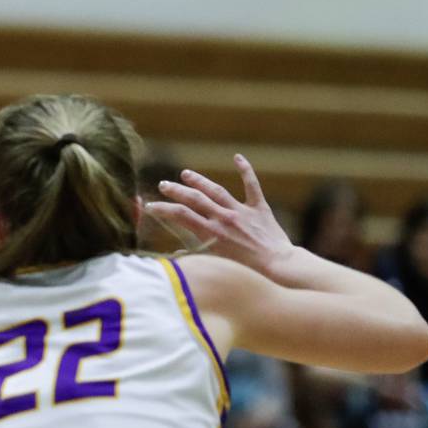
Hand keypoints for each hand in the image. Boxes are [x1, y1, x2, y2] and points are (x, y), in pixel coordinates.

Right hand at [146, 155, 294, 274]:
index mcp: (211, 233)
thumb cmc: (246, 270)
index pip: (180, 215)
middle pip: (195, 199)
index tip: (150, 206)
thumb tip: (175, 254)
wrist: (277, 265)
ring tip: (186, 174)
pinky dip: (245, 170)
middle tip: (163, 184)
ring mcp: (242, 211)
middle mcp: (224, 219)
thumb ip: (195, 256)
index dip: (163, 208)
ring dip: (199, 181)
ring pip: (216, 190)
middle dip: (176, 191)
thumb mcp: (217, 264)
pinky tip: (237, 157)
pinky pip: (251, 185)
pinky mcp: (259, 208)